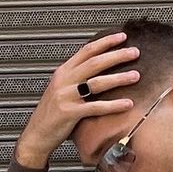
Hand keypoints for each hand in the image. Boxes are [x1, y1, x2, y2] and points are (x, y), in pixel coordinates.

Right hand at [17, 31, 141, 162]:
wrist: (36, 135)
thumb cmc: (51, 114)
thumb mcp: (61, 90)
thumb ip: (76, 78)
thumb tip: (97, 68)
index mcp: (63, 72)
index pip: (86, 51)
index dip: (105, 42)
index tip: (122, 36)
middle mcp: (64, 81)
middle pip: (94, 63)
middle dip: (117, 55)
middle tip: (135, 52)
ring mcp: (66, 96)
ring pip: (97, 83)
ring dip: (119, 78)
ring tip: (136, 76)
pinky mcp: (69, 113)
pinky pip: (96, 106)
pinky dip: (114, 105)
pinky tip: (128, 104)